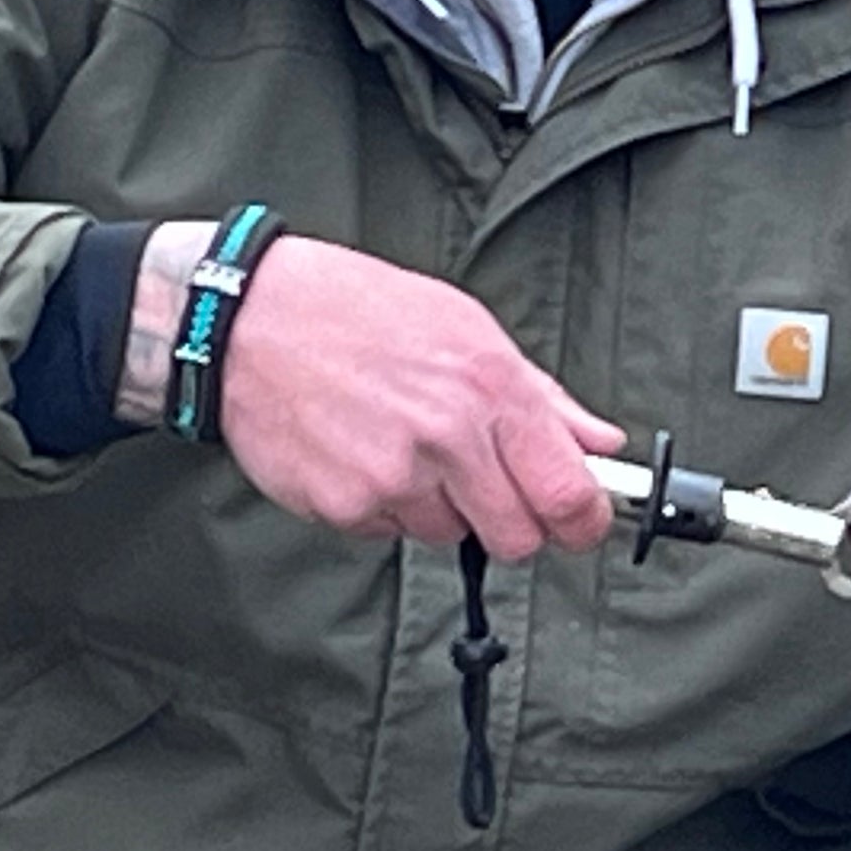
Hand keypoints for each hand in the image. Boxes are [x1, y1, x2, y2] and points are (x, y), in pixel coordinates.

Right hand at [190, 231, 624, 558]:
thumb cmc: (362, 312)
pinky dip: (385, 507)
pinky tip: (363, 454)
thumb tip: (602, 443)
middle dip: (513, 522)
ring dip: (442, 507)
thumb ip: (545, 398)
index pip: (569, 494)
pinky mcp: (341, 505)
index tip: (583, 523)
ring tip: (406, 446)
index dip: (585, 522)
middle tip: (489, 486)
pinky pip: (390, 532)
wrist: (247, 317)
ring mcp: (391, 478)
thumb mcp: (470, 330)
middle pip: (516, 537)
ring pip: (450, 534)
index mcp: (492, 389)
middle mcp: (447, 437)